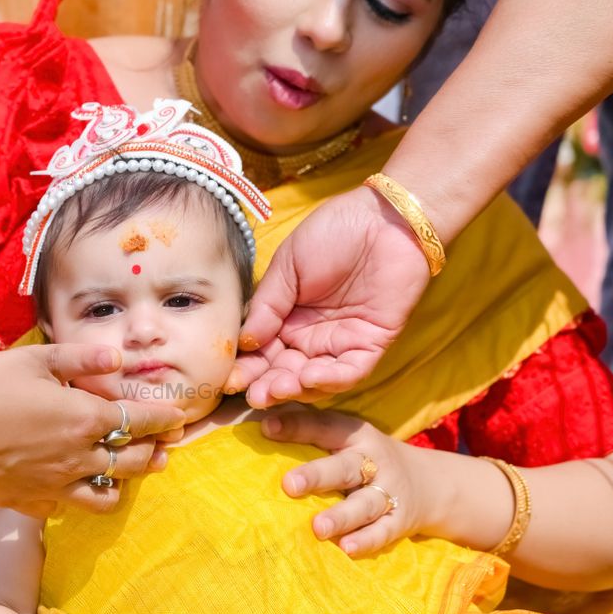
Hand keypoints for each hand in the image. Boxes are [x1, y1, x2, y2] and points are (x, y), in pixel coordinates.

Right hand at [0, 344, 186, 514]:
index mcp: (85, 419)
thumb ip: (79, 359)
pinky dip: (82, 497)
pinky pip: (69, 507)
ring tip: (132, 471)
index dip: (163, 419)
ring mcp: (57, 486)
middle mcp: (79, 458)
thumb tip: (119, 358)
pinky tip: (78, 486)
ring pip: (108, 494)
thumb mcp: (33, 360)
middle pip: (132, 461)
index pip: (139, 421)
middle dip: (154, 450)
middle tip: (165, 445)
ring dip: (126, 482)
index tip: (179, 416)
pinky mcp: (32, 503)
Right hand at [229, 187, 430, 407]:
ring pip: (315, 380)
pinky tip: (308, 378)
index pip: (262, 351)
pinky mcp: (371, 344)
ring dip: (294, 389)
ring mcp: (341, 342)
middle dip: (267, 386)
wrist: (384, 217)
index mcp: (287, 317)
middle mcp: (311, 335)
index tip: (228, 379)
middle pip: (285, 371)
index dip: (246, 367)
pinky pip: (350, 372)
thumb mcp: (288, 265)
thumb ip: (267, 304)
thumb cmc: (334, 231)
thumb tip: (244, 341)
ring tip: (277, 389)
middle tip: (252, 395)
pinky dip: (330, 380)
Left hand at [261, 406, 429, 554]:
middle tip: (289, 484)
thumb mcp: (347, 438)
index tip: (265, 428)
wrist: (431, 484)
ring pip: (364, 504)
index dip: (297, 426)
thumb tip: (260, 421)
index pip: (325, 427)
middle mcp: (373, 461)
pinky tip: (347, 549)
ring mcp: (389, 492)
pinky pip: (383, 532)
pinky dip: (367, 541)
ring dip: (341, 516)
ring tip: (318, 528)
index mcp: (355, 436)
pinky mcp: (400, 520)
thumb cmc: (366, 458)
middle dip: (317, 475)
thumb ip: (310, 430)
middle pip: (345, 467)